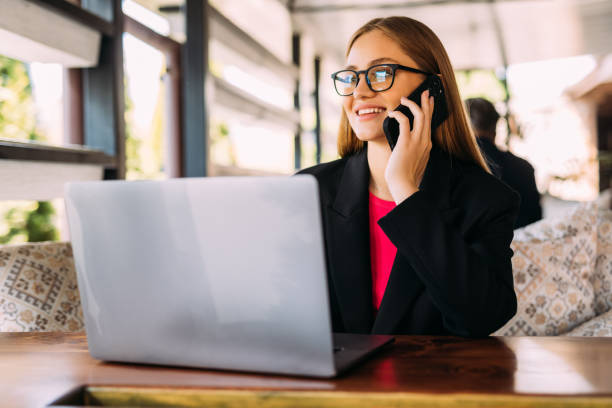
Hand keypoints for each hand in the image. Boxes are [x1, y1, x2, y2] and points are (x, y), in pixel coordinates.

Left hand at [384, 89, 434, 203]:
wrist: (403, 184)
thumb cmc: (405, 177)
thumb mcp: (414, 163)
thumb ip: (414, 154)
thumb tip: (405, 149)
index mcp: (427, 146)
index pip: (429, 125)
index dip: (429, 112)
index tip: (429, 104)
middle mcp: (425, 141)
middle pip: (428, 117)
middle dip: (426, 102)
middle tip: (425, 92)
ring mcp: (417, 141)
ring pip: (420, 115)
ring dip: (413, 104)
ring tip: (405, 98)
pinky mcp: (406, 141)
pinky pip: (405, 121)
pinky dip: (398, 114)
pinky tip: (392, 113)